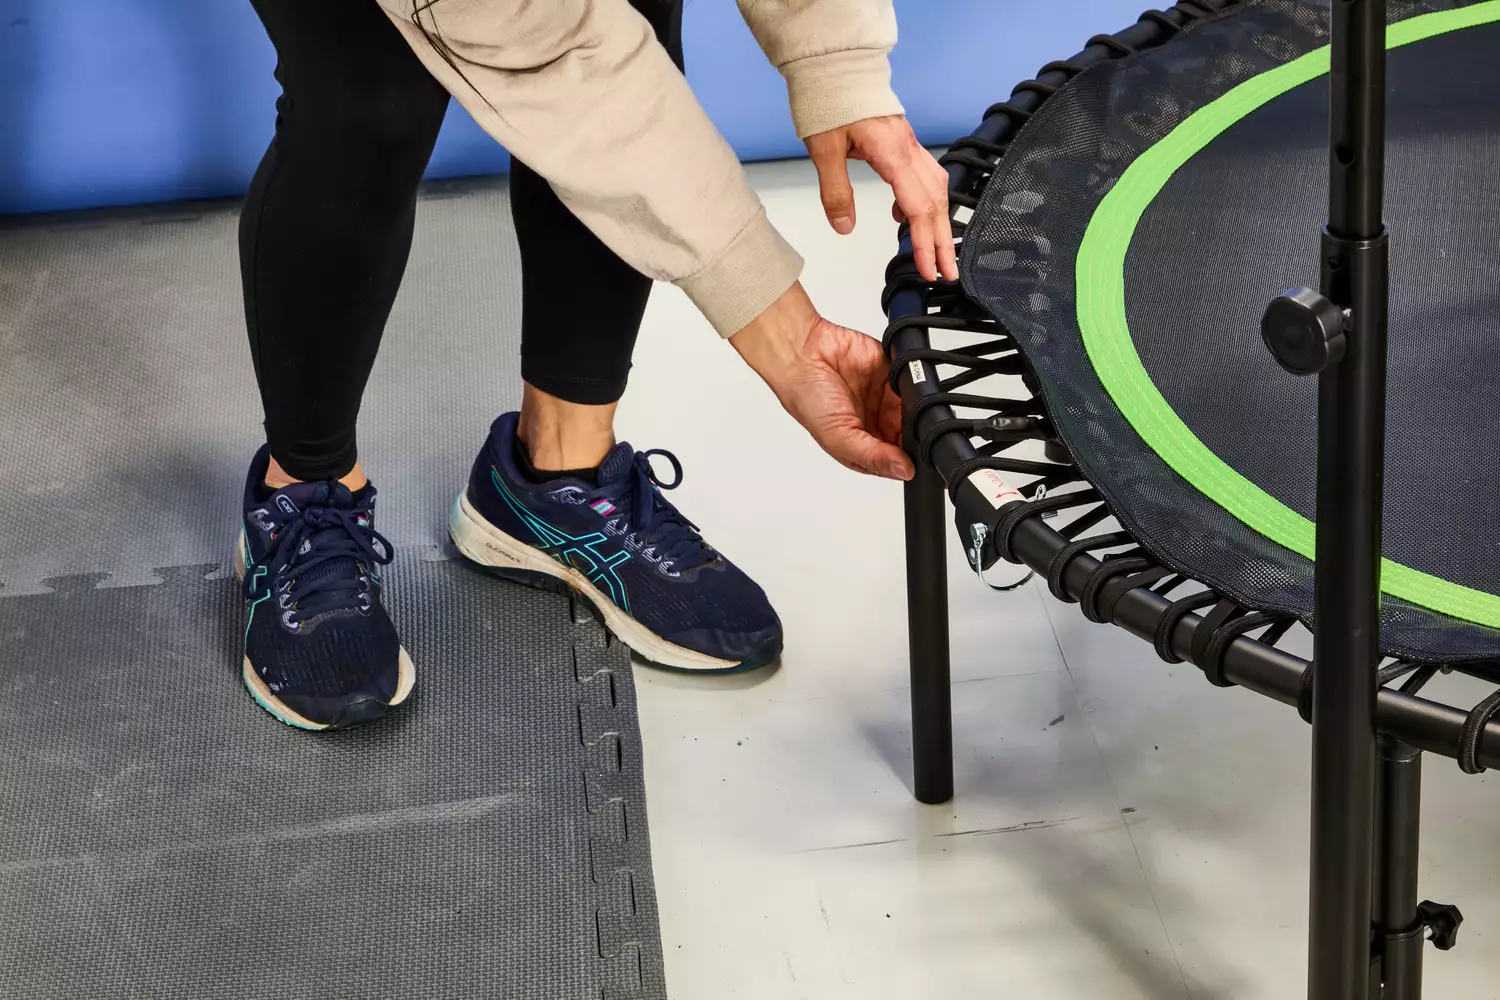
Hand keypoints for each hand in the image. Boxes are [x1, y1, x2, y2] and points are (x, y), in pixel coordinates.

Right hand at [732, 283, 913, 480]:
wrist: (800, 353)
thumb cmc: (807, 398)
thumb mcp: (838, 438)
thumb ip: (873, 456)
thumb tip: (904, 470)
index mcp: (863, 446)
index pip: (897, 460)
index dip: (910, 460)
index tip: (918, 457)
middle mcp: (876, 423)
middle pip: (911, 434)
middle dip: (917, 432)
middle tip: (917, 429)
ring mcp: (884, 398)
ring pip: (917, 407)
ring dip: (918, 407)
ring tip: (906, 405)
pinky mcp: (891, 372)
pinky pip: (913, 379)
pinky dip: (915, 382)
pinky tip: (907, 385)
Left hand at [804, 115, 956, 283]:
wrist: (835, 66)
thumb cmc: (830, 101)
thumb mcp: (824, 152)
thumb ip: (836, 193)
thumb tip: (844, 227)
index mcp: (893, 154)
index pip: (917, 208)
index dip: (924, 243)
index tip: (928, 268)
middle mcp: (909, 150)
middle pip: (935, 203)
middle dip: (942, 241)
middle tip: (946, 273)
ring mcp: (909, 145)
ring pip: (935, 189)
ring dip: (937, 224)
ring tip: (934, 252)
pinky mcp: (903, 142)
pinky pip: (923, 176)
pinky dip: (921, 201)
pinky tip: (904, 216)